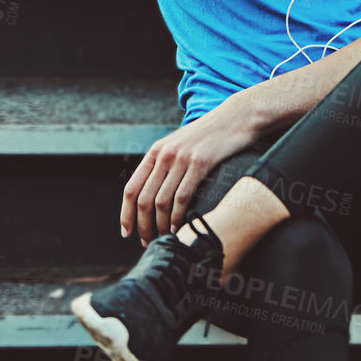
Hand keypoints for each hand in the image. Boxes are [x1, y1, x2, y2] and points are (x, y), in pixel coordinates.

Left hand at [121, 95, 259, 244]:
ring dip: (160, 226)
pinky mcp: (201, 163)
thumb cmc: (207, 136)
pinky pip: (182, 197)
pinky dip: (177, 217)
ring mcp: (182, 158)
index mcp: (155, 151)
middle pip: (143, 199)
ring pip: (161, 202)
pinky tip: (179, 227)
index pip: (131, 188)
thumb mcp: (178, 146)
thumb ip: (164, 166)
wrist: (234, 117)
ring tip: (164, 238)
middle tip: (146, 242)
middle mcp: (164, 155)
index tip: (126, 233)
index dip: (126, 214)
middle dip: (142, 226)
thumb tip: (152, 196)